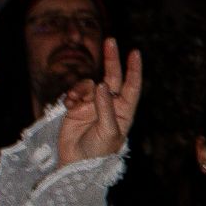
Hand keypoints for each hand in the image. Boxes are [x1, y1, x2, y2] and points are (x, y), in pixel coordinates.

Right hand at [54, 41, 143, 166]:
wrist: (76, 164)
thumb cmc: (99, 152)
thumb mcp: (108, 132)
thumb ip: (106, 108)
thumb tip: (102, 84)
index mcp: (124, 111)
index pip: (132, 86)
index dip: (134, 69)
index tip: (135, 52)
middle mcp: (110, 105)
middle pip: (113, 77)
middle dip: (112, 60)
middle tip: (111, 41)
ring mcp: (92, 105)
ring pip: (90, 84)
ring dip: (82, 87)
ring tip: (76, 100)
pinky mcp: (76, 108)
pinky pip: (75, 92)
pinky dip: (72, 94)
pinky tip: (69, 103)